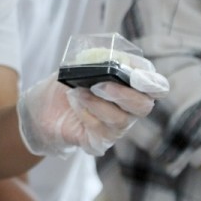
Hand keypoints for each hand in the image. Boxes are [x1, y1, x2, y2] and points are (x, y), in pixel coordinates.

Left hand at [17, 58, 168, 156]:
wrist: (43, 106)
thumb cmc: (69, 82)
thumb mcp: (79, 64)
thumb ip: (96, 59)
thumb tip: (109, 59)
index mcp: (133, 85)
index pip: (157, 87)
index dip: (152, 83)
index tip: (137, 78)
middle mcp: (130, 108)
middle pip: (143, 106)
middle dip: (123, 94)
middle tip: (99, 85)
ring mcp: (117, 127)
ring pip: (120, 120)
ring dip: (96, 104)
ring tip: (78, 92)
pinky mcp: (100, 141)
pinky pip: (100, 132)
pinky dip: (86, 115)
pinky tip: (75, 104)